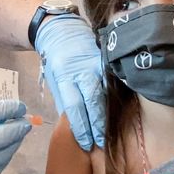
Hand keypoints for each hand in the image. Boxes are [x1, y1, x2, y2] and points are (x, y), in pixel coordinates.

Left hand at [34, 14, 105, 149]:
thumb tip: (74, 125)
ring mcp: (97, 64)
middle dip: (97, 124)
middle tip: (101, 142)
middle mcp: (82, 70)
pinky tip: (118, 112)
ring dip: (107, 115)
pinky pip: (112, 83)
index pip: (73, 105)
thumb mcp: (54, 80)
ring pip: (105, 93)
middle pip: (92, 101)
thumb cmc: (56, 60)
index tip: (86, 142)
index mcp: (64, 76)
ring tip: (110, 133)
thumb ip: (65, 100)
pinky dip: (115, 99)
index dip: (80, 126)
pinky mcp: (107, 61)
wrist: (61, 31)